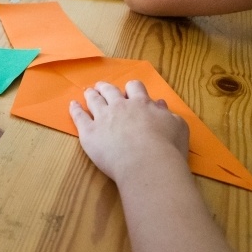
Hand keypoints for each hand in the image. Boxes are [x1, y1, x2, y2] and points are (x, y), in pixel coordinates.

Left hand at [68, 80, 188, 180]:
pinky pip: (79, 117)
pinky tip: (73, 105)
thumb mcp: (178, 126)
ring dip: (91, 94)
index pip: (135, 87)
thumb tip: (160, 104)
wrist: (147, 164)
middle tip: (102, 86)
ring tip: (88, 92)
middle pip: (110, 91)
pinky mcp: (90, 133)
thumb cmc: (167, 148)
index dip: (131, 88)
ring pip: (94, 100)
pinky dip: (75, 109)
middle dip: (106, 88)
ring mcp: (103, 118)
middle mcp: (121, 107)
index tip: (129, 90)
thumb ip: (168, 114)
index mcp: (142, 104)